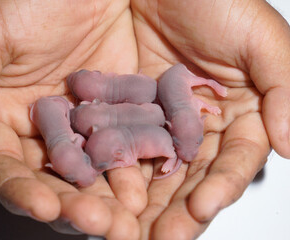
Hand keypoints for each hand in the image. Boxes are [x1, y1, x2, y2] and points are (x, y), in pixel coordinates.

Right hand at [0, 0, 143, 237]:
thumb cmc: (36, 0)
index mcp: (6, 119)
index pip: (6, 167)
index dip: (21, 190)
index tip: (42, 205)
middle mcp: (44, 133)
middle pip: (52, 182)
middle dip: (71, 207)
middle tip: (94, 223)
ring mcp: (82, 130)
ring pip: (91, 176)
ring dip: (106, 202)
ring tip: (123, 221)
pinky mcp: (116, 121)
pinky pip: (124, 152)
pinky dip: (133, 172)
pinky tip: (144, 190)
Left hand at [132, 0, 289, 237]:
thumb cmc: (216, 2)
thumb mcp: (261, 40)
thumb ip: (286, 90)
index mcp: (239, 116)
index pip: (232, 164)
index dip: (220, 187)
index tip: (202, 208)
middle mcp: (200, 126)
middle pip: (191, 178)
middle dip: (178, 209)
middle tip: (161, 238)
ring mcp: (163, 122)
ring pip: (155, 170)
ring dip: (145, 201)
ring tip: (130, 230)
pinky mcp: (131, 111)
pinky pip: (122, 144)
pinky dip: (115, 167)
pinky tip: (106, 191)